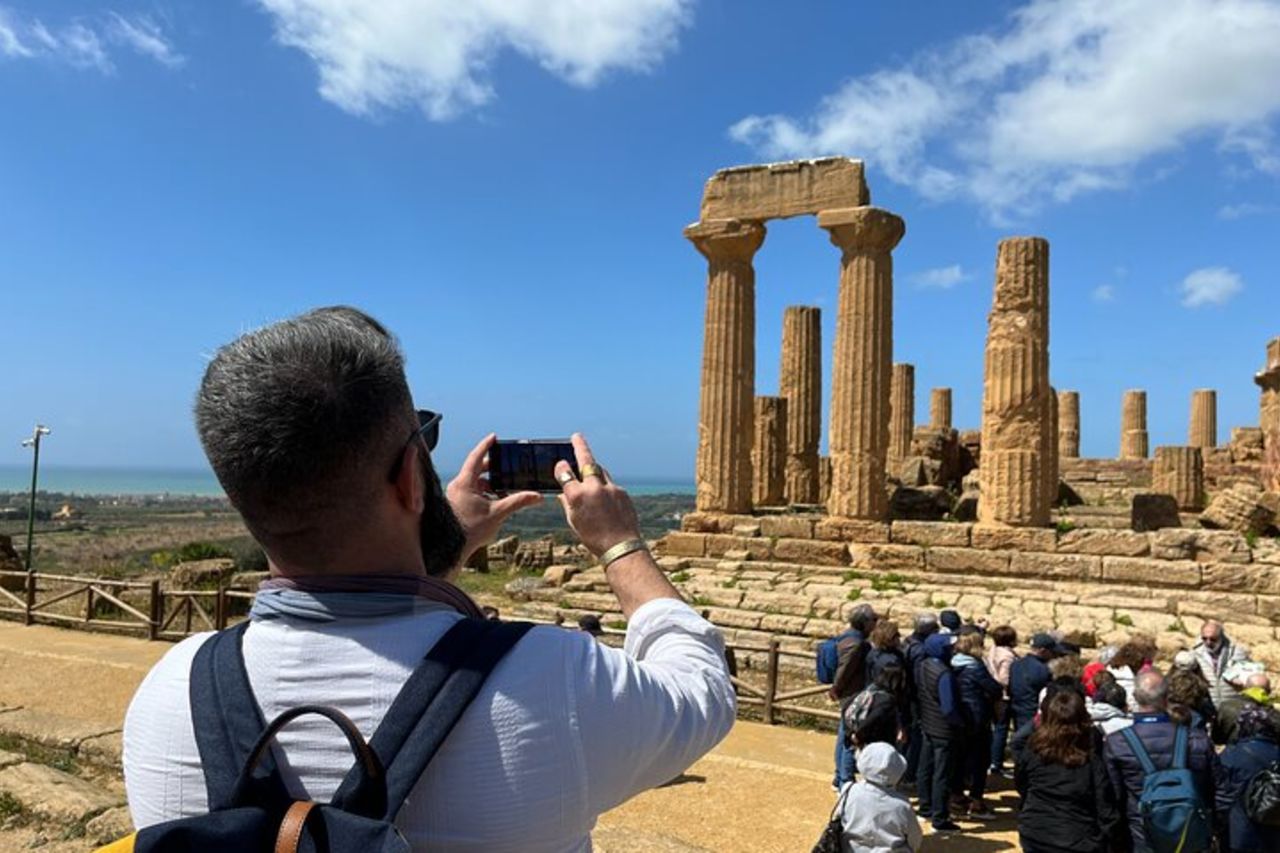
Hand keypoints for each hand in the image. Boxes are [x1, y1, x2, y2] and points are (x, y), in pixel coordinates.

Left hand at [446, 433, 542, 561]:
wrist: (451, 549)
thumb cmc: (470, 530)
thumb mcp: (498, 513)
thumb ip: (518, 501)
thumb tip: (537, 496)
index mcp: (465, 483)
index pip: (476, 457)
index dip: (486, 445)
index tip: (494, 437)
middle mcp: (458, 486)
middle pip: (476, 469)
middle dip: (493, 468)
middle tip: (505, 466)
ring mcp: (455, 495)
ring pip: (474, 482)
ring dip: (489, 483)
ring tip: (504, 489)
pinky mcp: (456, 504)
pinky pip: (471, 492)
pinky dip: (483, 492)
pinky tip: (494, 501)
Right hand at [553, 434, 641, 556]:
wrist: (621, 546)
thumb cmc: (593, 538)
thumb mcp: (574, 522)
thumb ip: (567, 503)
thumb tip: (562, 492)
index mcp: (576, 496)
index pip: (565, 472)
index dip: (561, 467)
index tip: (561, 465)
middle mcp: (593, 488)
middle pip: (586, 460)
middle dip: (580, 446)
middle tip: (576, 436)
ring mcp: (610, 488)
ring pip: (600, 470)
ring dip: (594, 468)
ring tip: (589, 469)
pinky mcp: (622, 492)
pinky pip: (611, 484)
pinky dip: (605, 487)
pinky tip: (605, 498)